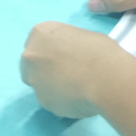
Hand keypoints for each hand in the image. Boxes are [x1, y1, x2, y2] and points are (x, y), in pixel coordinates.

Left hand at [20, 21, 135, 119]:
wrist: (105, 77)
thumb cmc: (99, 51)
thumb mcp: (81, 37)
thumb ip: (67, 46)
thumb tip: (70, 57)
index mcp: (40, 33)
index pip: (36, 44)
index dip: (49, 53)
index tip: (61, 59)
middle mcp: (30, 55)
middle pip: (31, 65)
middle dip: (44, 70)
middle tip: (65, 75)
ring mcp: (34, 79)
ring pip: (40, 85)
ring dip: (52, 87)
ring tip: (76, 89)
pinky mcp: (42, 101)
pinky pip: (50, 101)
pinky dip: (61, 102)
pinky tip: (78, 100)